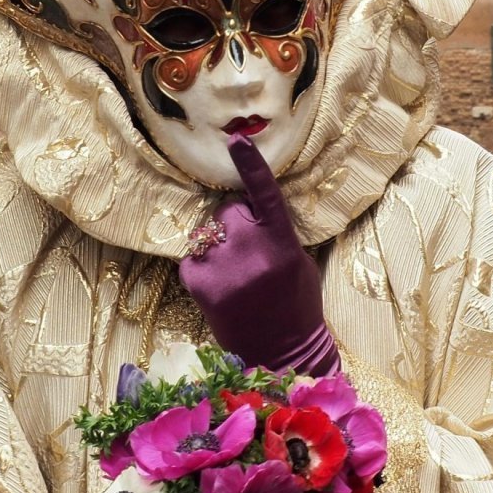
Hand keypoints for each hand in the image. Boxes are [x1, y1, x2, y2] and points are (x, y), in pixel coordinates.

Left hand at [179, 134, 338, 375]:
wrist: (281, 353)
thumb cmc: (296, 304)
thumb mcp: (299, 262)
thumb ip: (276, 232)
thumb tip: (253, 206)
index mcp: (282, 243)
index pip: (265, 194)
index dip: (251, 165)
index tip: (236, 140)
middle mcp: (252, 252)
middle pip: (229, 211)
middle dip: (236, 223)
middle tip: (248, 252)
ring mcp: (224, 269)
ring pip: (208, 233)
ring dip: (218, 244)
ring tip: (235, 273)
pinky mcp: (200, 285)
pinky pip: (192, 257)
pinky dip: (202, 265)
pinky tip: (220, 285)